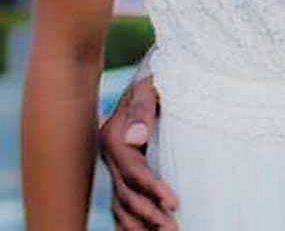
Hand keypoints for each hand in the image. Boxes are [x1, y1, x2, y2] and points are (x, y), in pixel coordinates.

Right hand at [98, 74, 177, 229]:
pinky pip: (121, 201)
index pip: (134, 171)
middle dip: (150, 214)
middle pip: (127, 193)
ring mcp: (113, 162)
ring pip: (121, 202)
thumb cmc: (157, 74)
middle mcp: (109, 152)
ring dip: (140, 223)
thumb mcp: (151, 83)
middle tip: (174, 228)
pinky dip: (127, 221)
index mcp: (114, 135)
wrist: (150, 69)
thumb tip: (136, 138)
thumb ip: (142, 108)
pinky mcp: (121, 167)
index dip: (153, 188)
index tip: (175, 202)